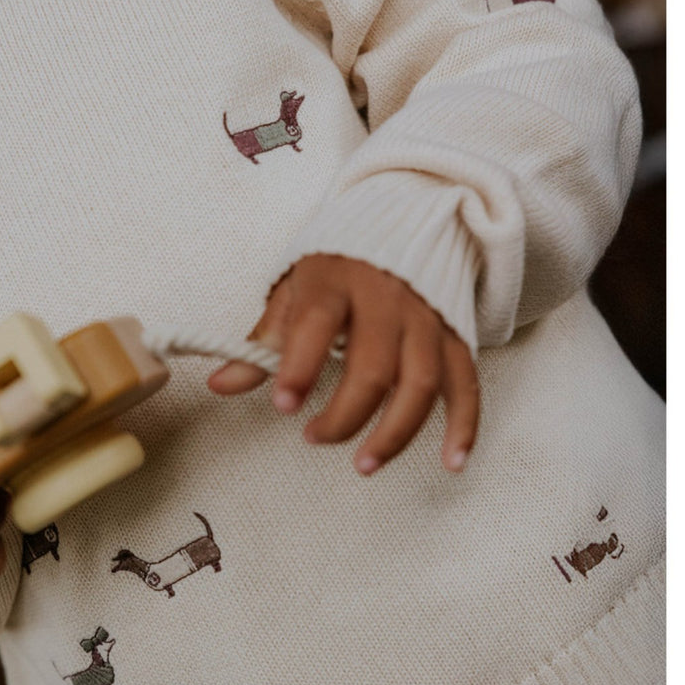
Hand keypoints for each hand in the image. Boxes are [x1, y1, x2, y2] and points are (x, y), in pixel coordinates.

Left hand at [208, 255, 478, 474]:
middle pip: (372, 366)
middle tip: (314, 438)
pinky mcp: (454, 334)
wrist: (405, 221)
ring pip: (420, 382)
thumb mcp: (295, 290)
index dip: (299, 366)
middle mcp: (386, 298)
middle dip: (344, 414)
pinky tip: (451, 462)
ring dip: (395, 431)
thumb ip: (262, 340)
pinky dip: (463, 425)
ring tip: (365, 463)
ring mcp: (426, 318)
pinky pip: (466, 383)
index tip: (283, 404)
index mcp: (335, 281)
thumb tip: (219, 385)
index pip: (316, 324)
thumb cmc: (339, 265)